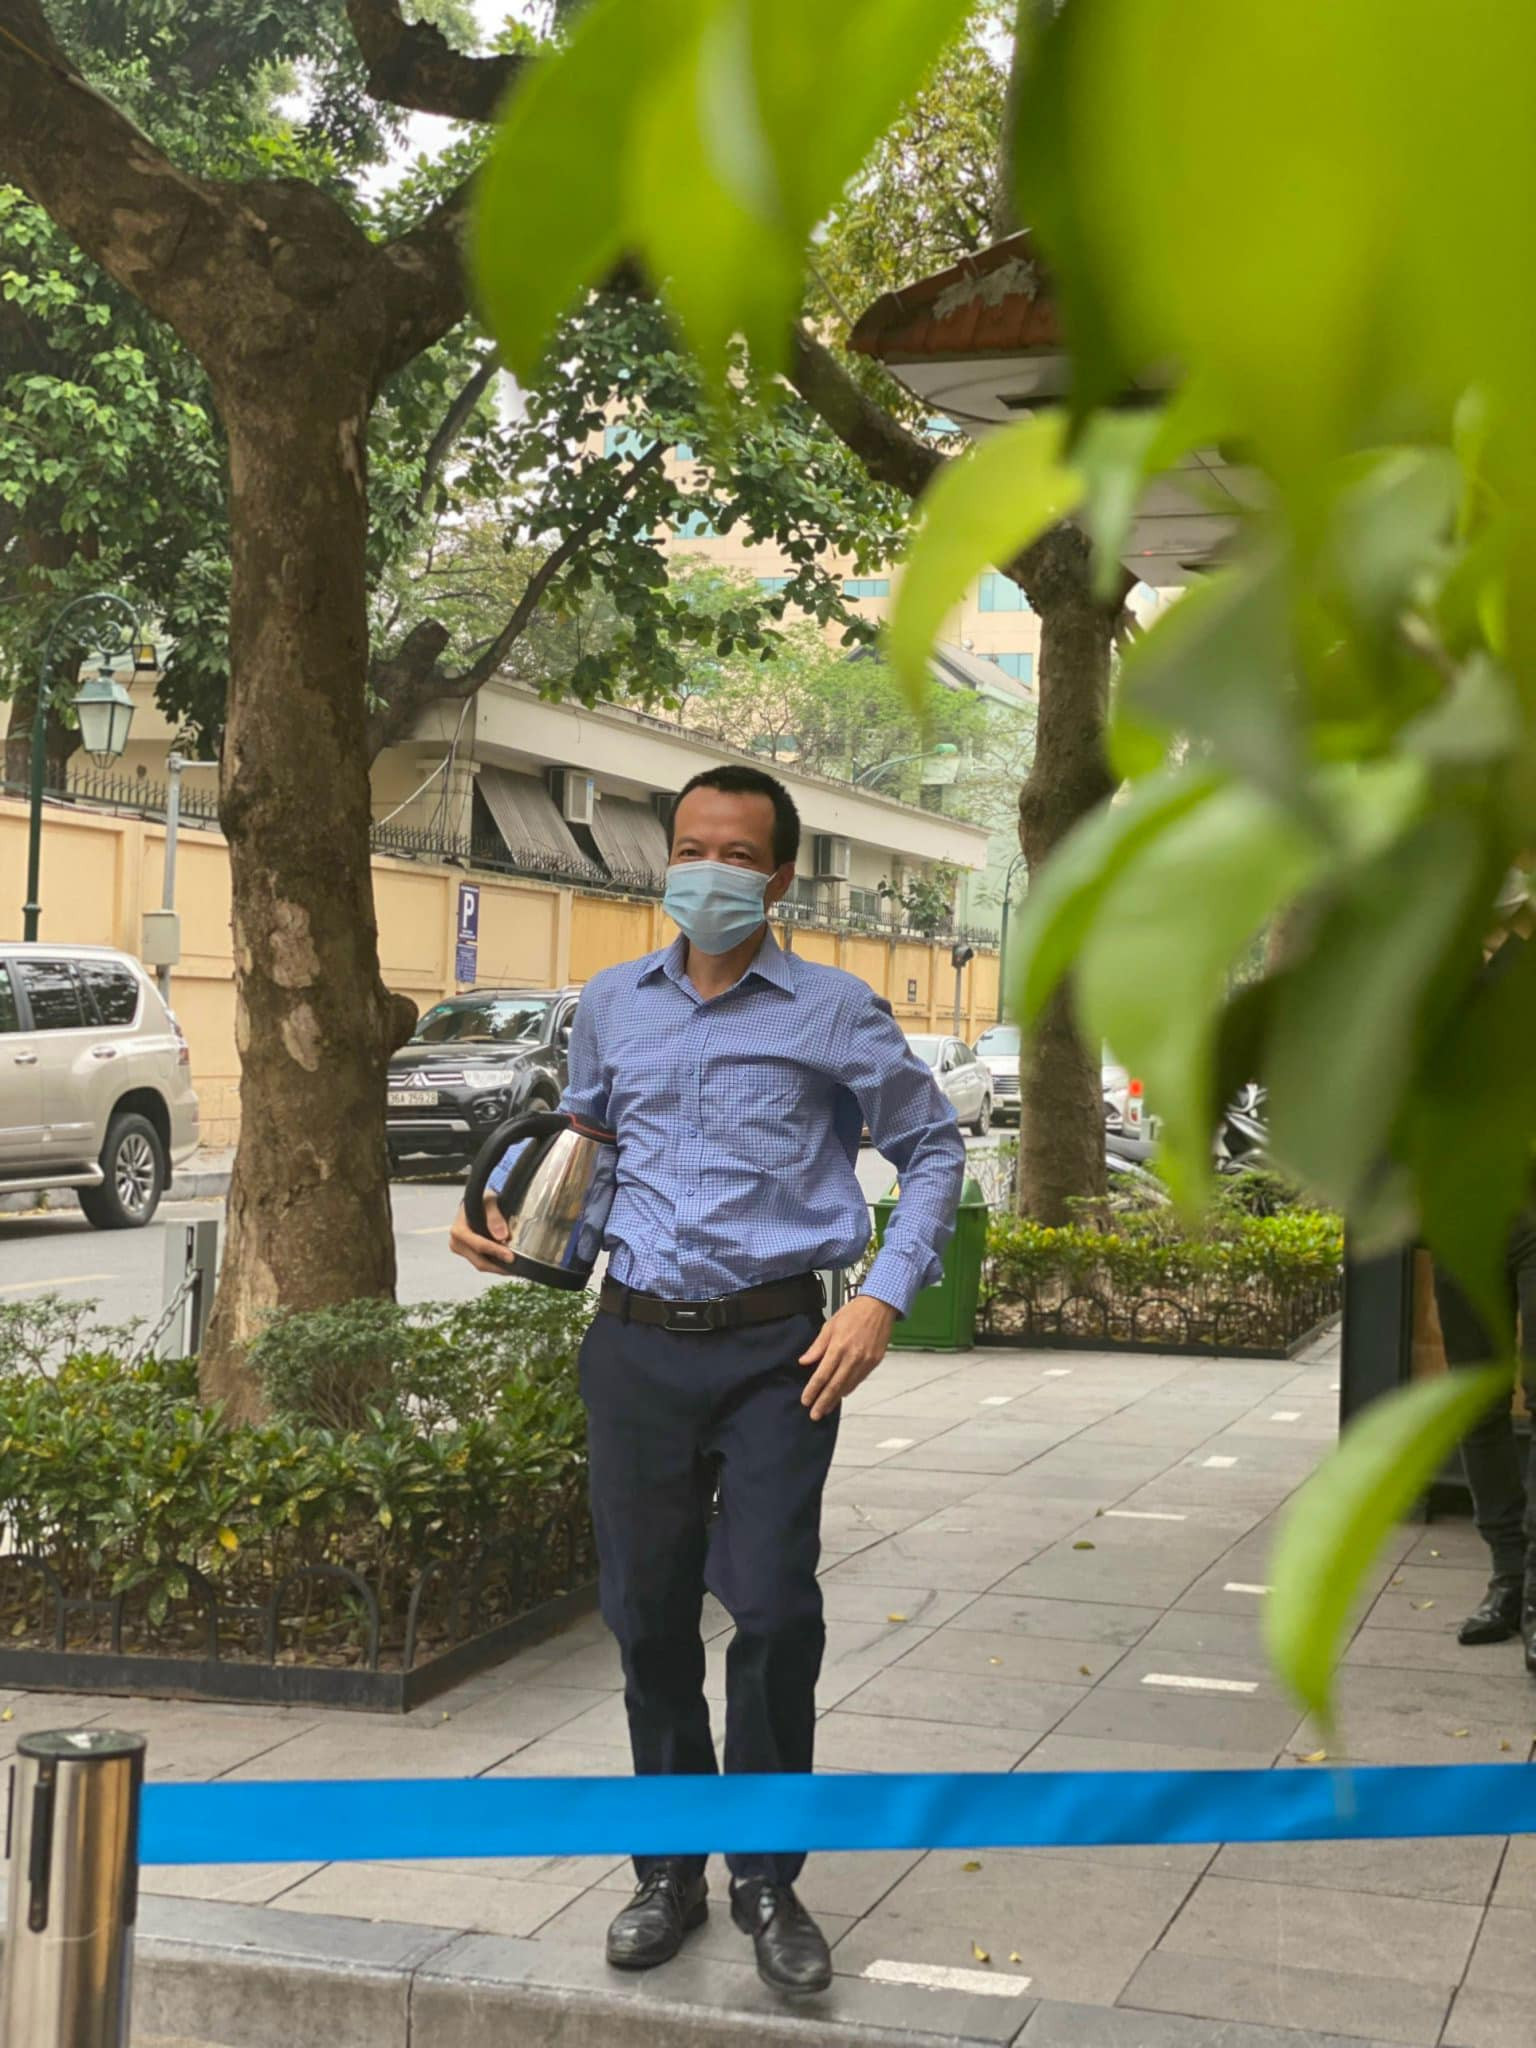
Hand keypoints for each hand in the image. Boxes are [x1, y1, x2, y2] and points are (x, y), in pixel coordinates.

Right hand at [449, 1199, 511, 1273]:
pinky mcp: (467, 1254)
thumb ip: (495, 1217)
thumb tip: (502, 1236)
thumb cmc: (481, 1201)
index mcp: (458, 1230)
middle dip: (499, 1265)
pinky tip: (507, 1262)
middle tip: (515, 1265)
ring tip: (514, 1265)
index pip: (478, 1245)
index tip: (510, 1256)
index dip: (495, 1252)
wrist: (476, 1202)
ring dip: (498, 1266)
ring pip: (481, 1264)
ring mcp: (461, 1250)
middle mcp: (456, 1242)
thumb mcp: (489, 1202)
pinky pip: (482, 1262)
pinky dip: (495, 1263)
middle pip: (479, 1260)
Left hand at [798, 1296, 896, 1420]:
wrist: (879, 1307)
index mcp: (839, 1347)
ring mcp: (865, 1361)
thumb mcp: (830, 1325)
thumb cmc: (854, 1313)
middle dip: (824, 1402)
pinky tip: (842, 1394)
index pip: (822, 1375)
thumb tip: (805, 1361)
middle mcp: (853, 1357)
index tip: (806, 1400)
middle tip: (815, 1415)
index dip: (813, 1390)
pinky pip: (859, 1380)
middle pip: (835, 1385)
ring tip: (826, 1408)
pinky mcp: (874, 1362)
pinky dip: (849, 1388)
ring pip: (848, 1386)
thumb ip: (817, 1346)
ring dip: (836, 1399)